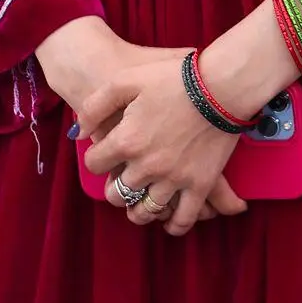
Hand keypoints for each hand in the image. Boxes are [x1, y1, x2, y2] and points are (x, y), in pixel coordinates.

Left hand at [77, 54, 251, 237]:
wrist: (222, 84)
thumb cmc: (174, 78)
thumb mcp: (126, 80)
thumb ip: (95, 106)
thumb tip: (80, 132)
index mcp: (126, 141)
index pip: (95, 164)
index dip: (97, 157)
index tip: (105, 153)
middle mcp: (147, 166)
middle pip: (117, 193)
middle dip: (114, 187)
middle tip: (121, 179)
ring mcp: (174, 178)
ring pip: (145, 211)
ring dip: (137, 209)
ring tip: (139, 202)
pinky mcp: (200, 184)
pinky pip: (184, 218)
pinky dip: (173, 224)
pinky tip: (168, 220)